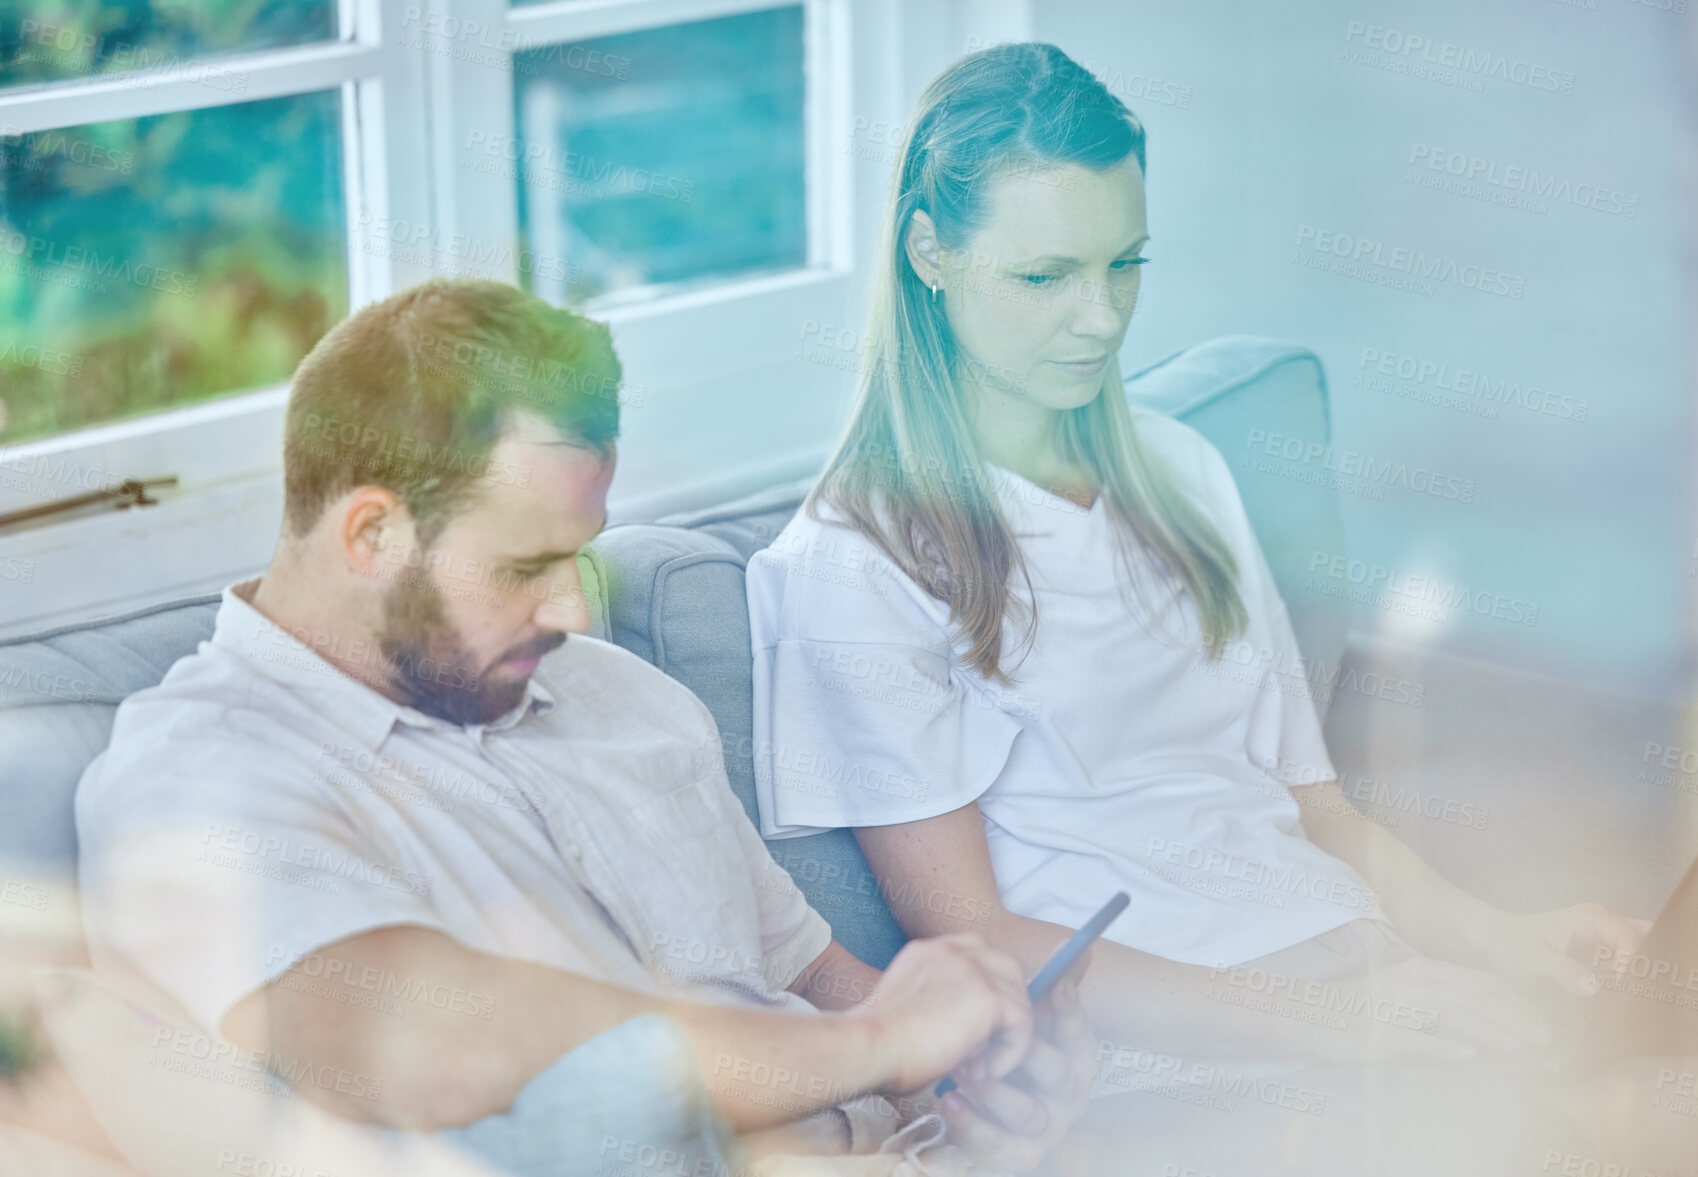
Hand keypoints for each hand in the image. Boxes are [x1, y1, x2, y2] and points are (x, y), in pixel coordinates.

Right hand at [858, 934, 1033, 1096]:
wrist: (868, 1048)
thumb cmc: (878, 1044)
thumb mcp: (910, 1007)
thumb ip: (939, 1001)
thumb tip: (972, 1027)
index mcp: (930, 949)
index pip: (979, 958)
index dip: (984, 994)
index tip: (967, 1034)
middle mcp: (953, 948)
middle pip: (1008, 969)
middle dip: (1005, 1010)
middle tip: (981, 1051)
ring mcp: (972, 967)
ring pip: (1019, 999)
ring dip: (1006, 1037)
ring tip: (977, 1068)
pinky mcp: (988, 996)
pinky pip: (1022, 1024)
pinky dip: (1010, 1054)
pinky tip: (981, 1072)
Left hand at [940, 974, 1096, 1173]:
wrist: (955, 1090)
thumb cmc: (994, 1049)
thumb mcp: (1015, 1019)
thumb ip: (1042, 990)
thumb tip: (1079, 949)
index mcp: (1072, 1062)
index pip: (1082, 1037)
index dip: (1070, 1011)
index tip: (1054, 985)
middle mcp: (1066, 1097)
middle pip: (1058, 1074)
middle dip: (1022, 1053)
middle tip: (985, 1036)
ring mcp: (1043, 1129)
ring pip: (1029, 1113)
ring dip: (993, 1091)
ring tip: (960, 1068)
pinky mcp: (1013, 1155)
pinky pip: (999, 1146)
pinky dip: (973, 1124)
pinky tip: (950, 1100)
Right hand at [1312, 955, 1553, 1062]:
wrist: (1309, 1013)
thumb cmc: (1357, 1007)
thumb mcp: (1400, 994)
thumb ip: (1438, 1003)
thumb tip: (1478, 1027)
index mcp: (1421, 970)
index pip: (1479, 983)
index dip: (1513, 1001)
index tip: (1538, 1019)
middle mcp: (1414, 983)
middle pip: (1474, 998)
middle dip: (1513, 1017)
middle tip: (1543, 1037)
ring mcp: (1398, 1006)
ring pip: (1454, 1015)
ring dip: (1490, 1031)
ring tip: (1519, 1047)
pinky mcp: (1382, 1031)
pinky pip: (1420, 1039)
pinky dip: (1447, 1047)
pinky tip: (1470, 1057)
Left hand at [1461, 903, 1651, 996]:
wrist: (1494, 942)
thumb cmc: (1510, 945)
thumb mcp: (1532, 959)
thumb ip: (1562, 971)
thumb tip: (1594, 987)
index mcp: (1587, 918)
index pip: (1626, 933)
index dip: (1632, 958)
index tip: (1623, 984)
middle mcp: (1601, 923)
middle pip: (1643, 935)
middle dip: (1650, 960)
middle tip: (1645, 990)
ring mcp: (1602, 937)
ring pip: (1640, 948)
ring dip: (1641, 970)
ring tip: (1636, 996)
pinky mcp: (1600, 953)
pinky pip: (1627, 961)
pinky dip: (1631, 977)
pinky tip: (1624, 997)